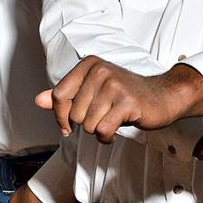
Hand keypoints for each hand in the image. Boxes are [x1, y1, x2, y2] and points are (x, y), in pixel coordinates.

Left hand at [37, 58, 202, 141]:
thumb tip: (39, 100)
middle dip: (85, 123)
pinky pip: (103, 131)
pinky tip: (115, 131)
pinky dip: (107, 137)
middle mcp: (100, 71)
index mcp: (89, 65)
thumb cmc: (125, 95)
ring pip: (88, 124)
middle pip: (74, 113)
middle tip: (102, 117)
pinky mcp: (127, 103)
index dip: (60, 116)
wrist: (162, 97)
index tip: (66, 126)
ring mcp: (114, 86)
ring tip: (110, 121)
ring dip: (98, 130)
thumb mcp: (92, 91)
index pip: (59, 95)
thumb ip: (65, 96)